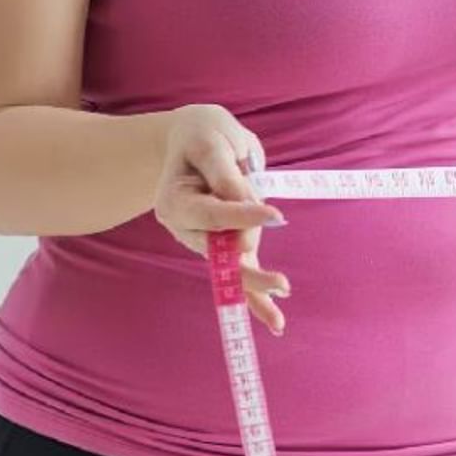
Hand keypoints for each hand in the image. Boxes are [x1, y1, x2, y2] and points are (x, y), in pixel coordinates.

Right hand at [152, 104, 291, 334]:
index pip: (212, 213)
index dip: (242, 216)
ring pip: (231, 270)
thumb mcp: (212, 142)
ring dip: (256, 290)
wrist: (191, 137)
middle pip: (219, 252)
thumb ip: (228, 176)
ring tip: (279, 318)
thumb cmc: (201, 134)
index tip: (275, 215)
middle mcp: (186, 228)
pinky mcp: (224, 245)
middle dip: (249, 268)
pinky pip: (240, 272)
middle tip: (281, 283)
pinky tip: (276, 321)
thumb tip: (253, 211)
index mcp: (174, 200)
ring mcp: (205, 240)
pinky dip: (257, 298)